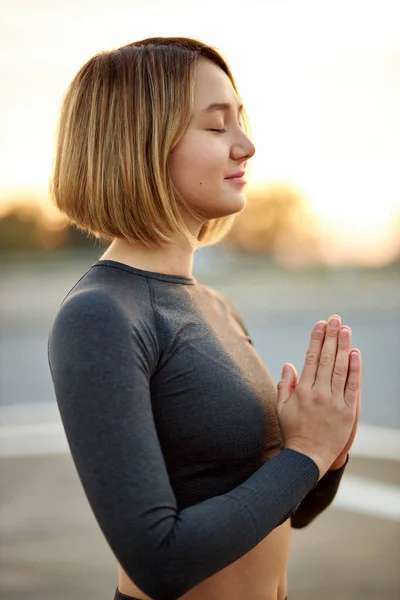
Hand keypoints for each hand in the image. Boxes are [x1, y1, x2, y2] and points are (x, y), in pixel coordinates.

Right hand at [277, 315, 361, 477]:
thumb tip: (288, 364)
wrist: (308, 458)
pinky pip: (353, 386)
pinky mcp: (348, 411)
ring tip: (345, 329)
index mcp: (302, 391)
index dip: (316, 339)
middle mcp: (318, 393)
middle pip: (327, 359)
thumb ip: (284, 385)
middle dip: (331, 336)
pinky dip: (355, 369)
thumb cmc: (293, 432)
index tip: (320, 324)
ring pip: (340, 369)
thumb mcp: (281, 408)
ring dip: (343, 347)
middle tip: (335, 319)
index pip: (311, 358)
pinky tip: (355, 354)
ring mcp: (334, 402)